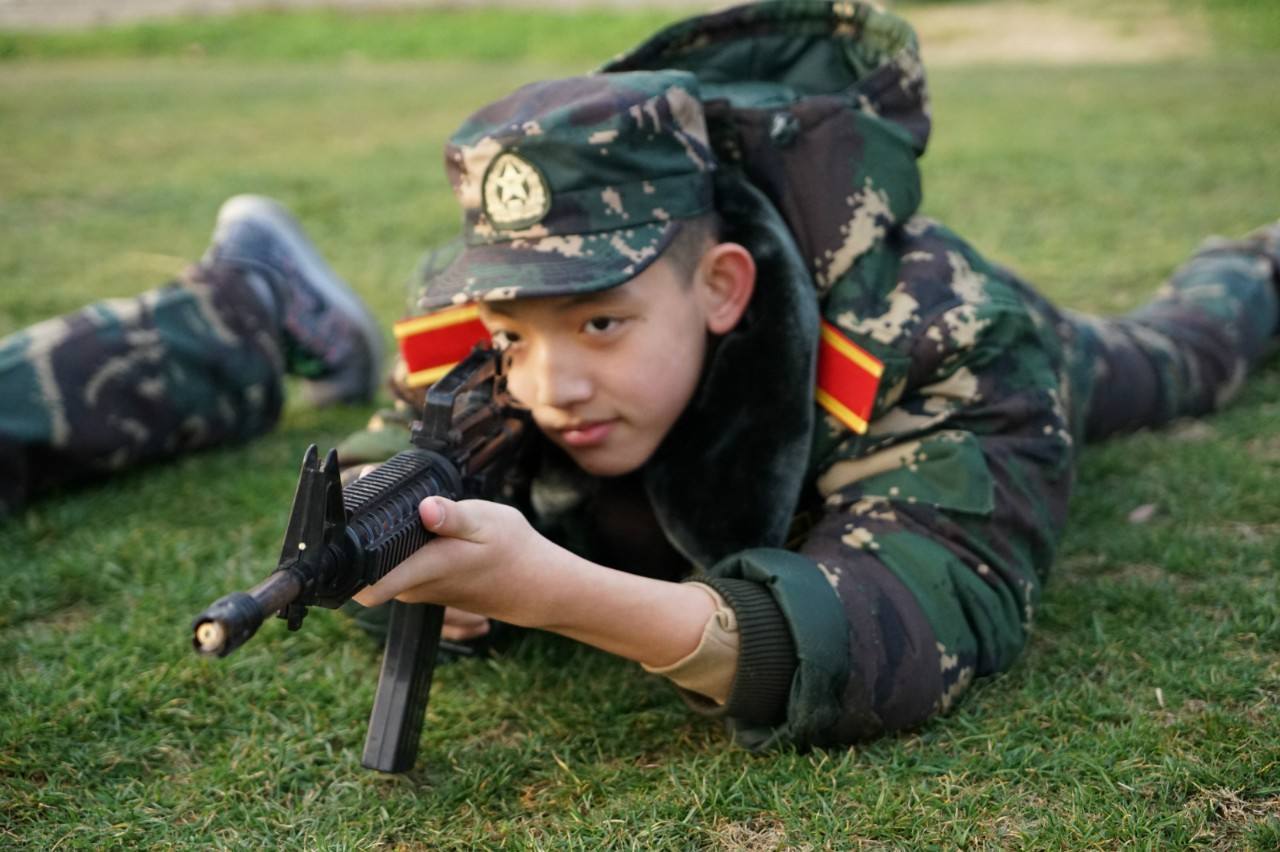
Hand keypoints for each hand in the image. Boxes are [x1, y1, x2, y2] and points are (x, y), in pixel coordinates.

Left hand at [354, 496, 717, 667]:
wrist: (535, 586)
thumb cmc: (514, 552)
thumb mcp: (488, 522)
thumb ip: (454, 516)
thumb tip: (427, 509)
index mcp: (424, 568)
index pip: (364, 584)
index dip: (339, 564)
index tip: (330, 533)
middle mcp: (414, 585)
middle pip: (362, 571)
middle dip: (352, 539)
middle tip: (359, 498)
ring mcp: (418, 588)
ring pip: (377, 567)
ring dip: (374, 540)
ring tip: (382, 501)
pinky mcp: (425, 585)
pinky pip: (394, 567)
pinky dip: (392, 546)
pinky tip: (408, 521)